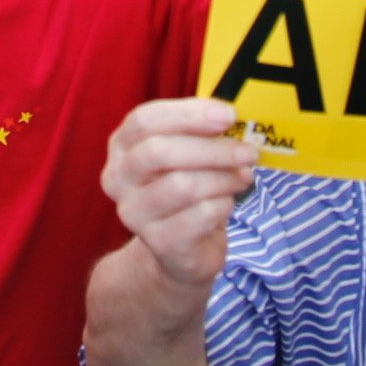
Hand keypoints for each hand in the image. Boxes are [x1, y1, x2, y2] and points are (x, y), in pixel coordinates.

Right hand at [103, 94, 256, 290]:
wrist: (180, 250)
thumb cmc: (186, 191)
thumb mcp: (185, 155)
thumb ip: (199, 134)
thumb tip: (230, 118)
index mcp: (121, 147)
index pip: (144, 121)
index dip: (188, 114)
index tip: (228, 115)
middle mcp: (118, 179)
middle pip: (159, 152)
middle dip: (211, 149)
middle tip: (247, 151)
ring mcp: (134, 214)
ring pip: (182, 185)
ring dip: (223, 178)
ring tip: (244, 177)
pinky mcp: (159, 243)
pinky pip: (200, 216)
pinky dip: (224, 205)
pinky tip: (227, 203)